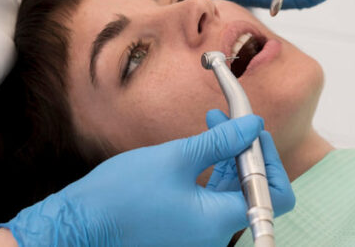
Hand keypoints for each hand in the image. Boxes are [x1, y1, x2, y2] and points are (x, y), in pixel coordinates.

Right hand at [1, 114, 294, 246]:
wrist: (80, 224)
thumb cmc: (123, 195)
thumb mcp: (177, 157)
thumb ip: (221, 141)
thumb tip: (252, 127)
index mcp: (220, 221)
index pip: (274, 195)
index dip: (270, 160)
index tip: (254, 132)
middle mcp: (215, 236)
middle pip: (252, 193)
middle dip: (245, 152)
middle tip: (232, 120)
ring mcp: (198, 236)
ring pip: (230, 196)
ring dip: (227, 159)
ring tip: (213, 123)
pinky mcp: (183, 231)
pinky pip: (210, 204)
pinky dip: (210, 175)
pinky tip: (198, 147)